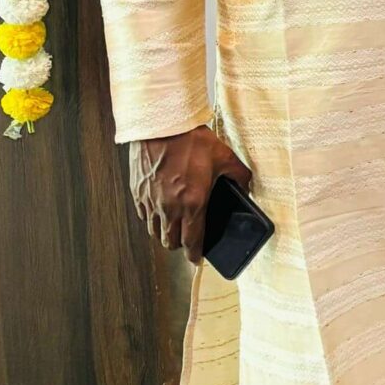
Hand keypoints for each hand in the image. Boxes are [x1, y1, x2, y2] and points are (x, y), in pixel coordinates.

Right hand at [128, 128, 252, 263]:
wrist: (162, 125)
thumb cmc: (192, 141)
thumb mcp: (225, 157)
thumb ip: (239, 176)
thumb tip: (247, 186)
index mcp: (193, 203)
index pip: (192, 242)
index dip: (195, 254)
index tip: (197, 258)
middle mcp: (169, 207)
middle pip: (170, 241)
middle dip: (179, 244)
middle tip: (187, 239)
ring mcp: (151, 201)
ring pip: (154, 231)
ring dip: (164, 234)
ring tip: (173, 228)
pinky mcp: (138, 192)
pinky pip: (143, 215)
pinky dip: (151, 218)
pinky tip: (159, 211)